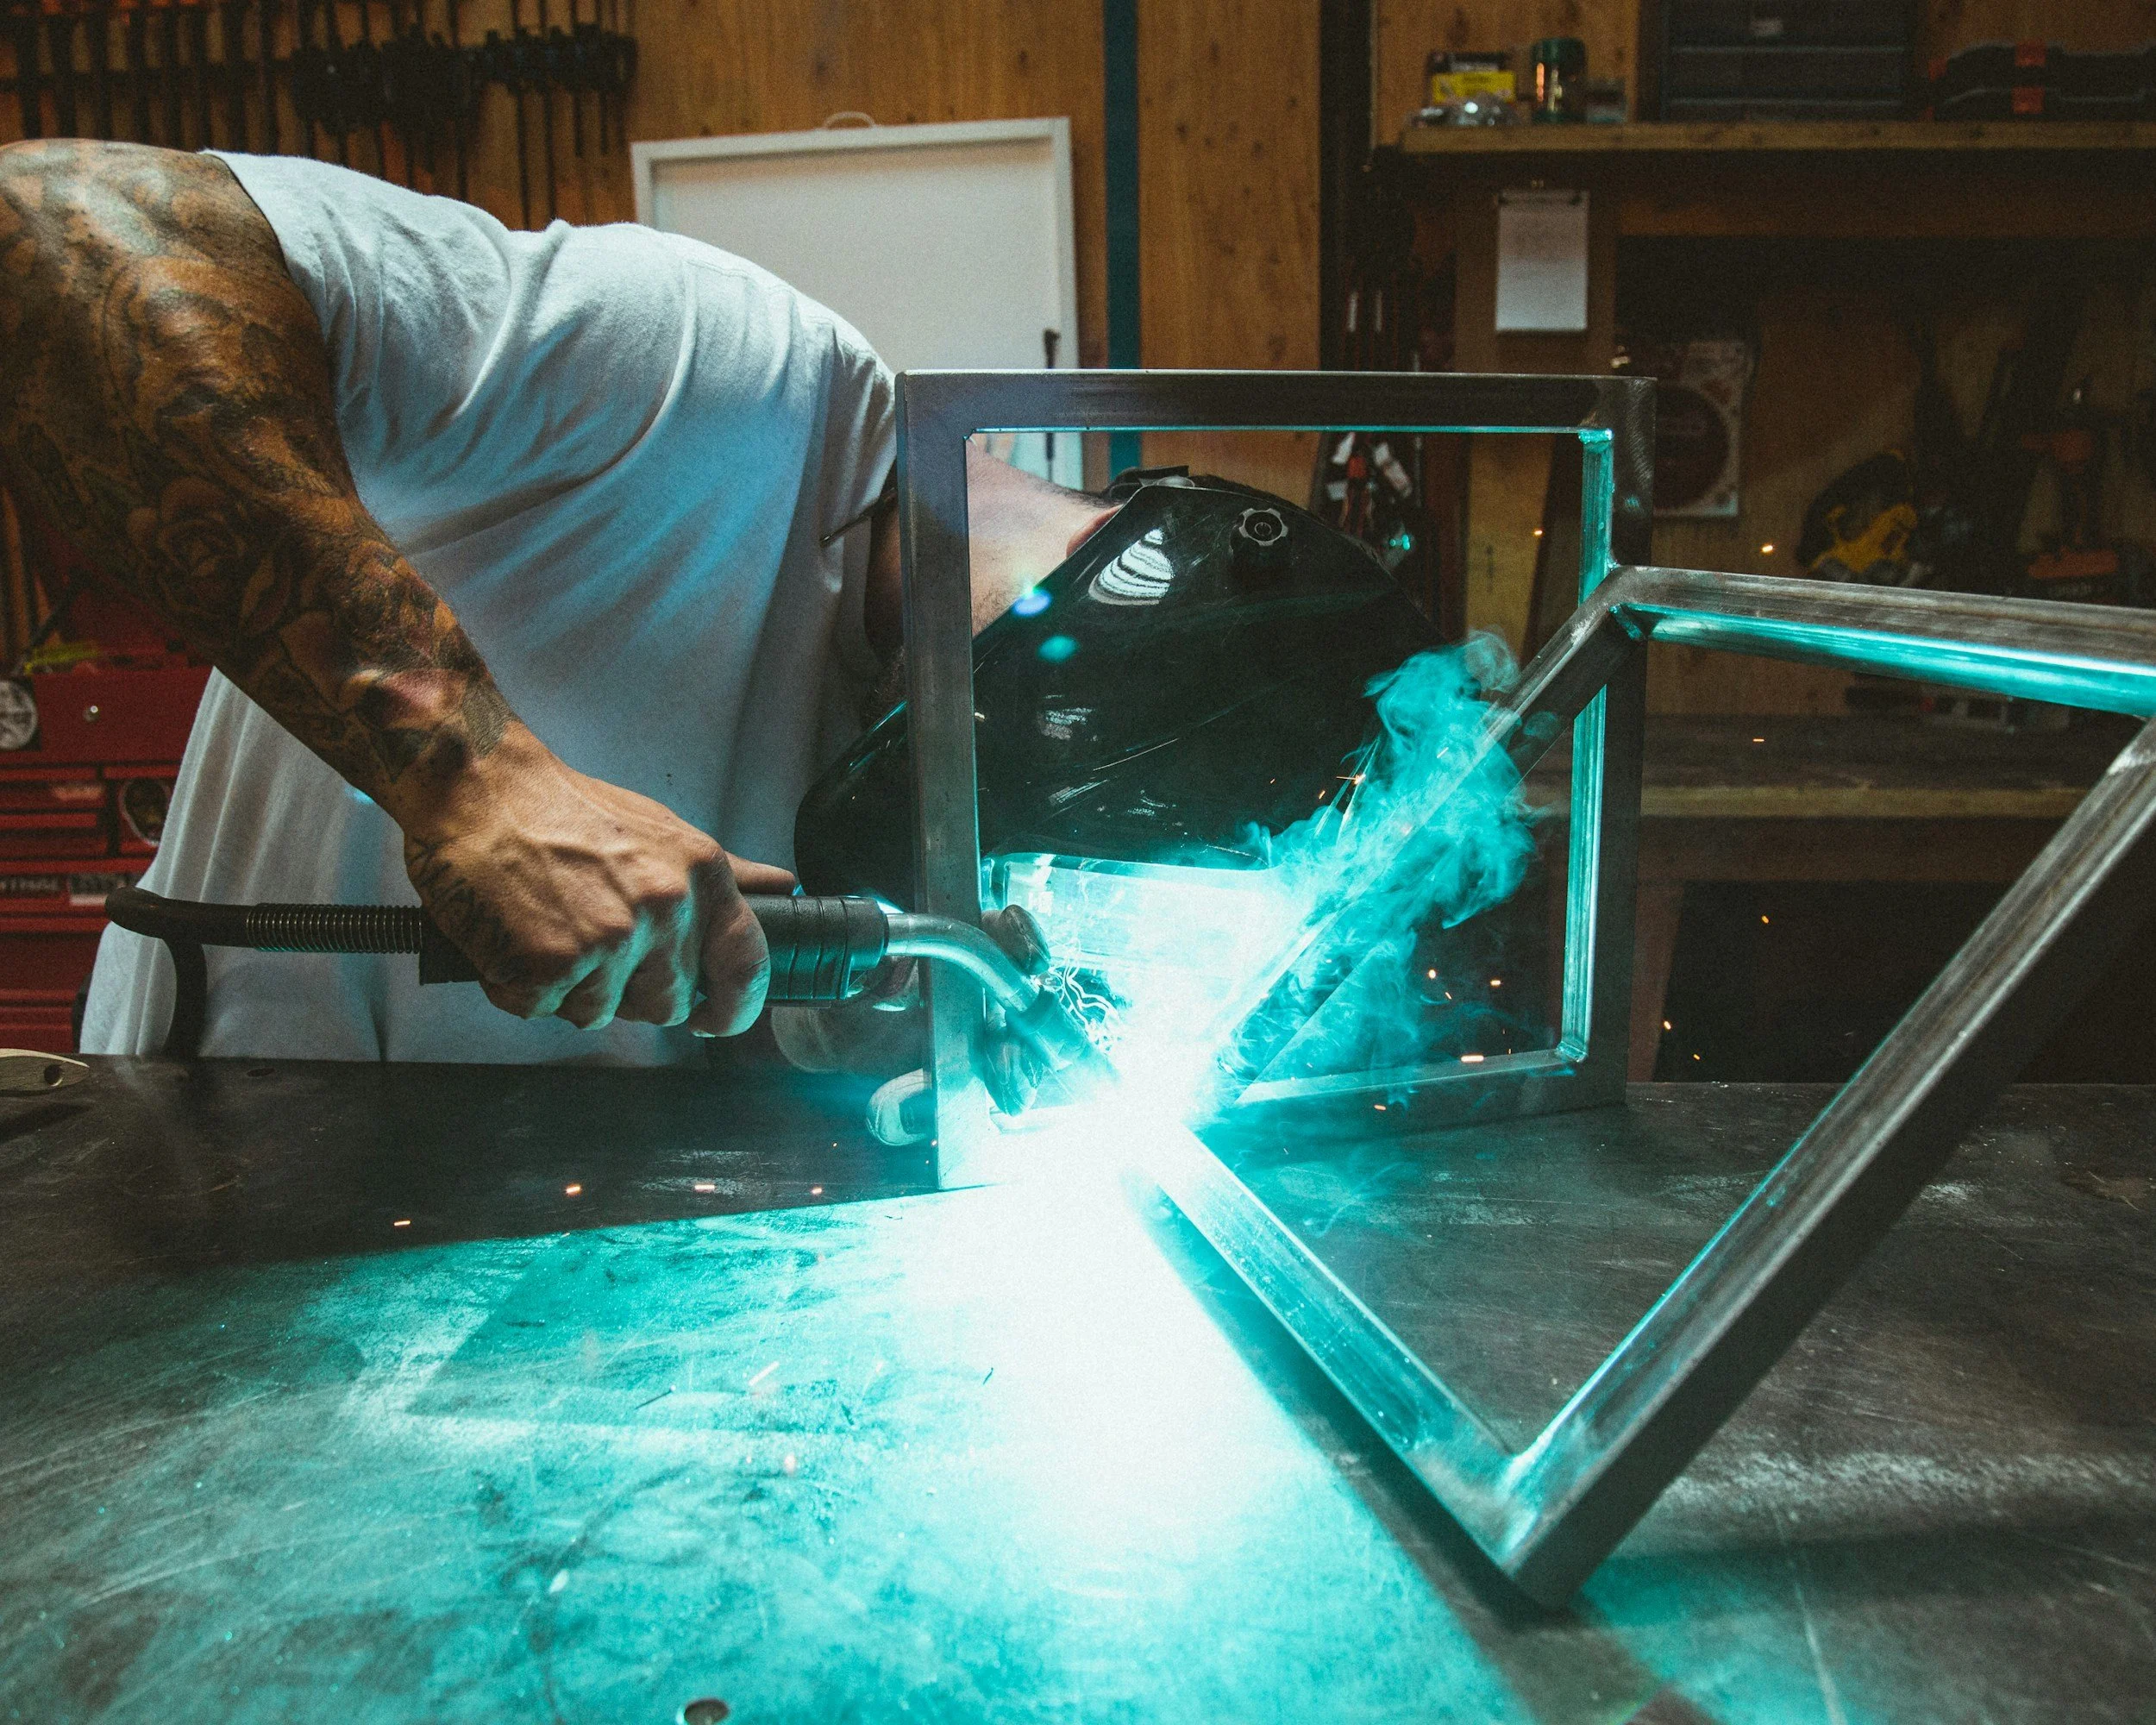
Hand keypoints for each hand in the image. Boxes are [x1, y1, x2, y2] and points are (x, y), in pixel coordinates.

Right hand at [395, 724, 792, 1034]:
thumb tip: (782, 890)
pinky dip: (523, 988)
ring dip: (571, 990)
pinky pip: (544, 1010)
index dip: (734, 1007)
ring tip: (548, 929)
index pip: (745, 964)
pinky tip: (513, 939)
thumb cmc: (564, 810)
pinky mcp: (549, 966)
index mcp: (699, 877)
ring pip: (601, 1013)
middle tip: (590, 943)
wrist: (479, 790)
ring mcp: (607, 941)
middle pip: (665, 1003)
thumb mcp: (663, 832)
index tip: (713, 1018)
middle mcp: (662, 910)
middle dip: (628, 991)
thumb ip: (726, 873)